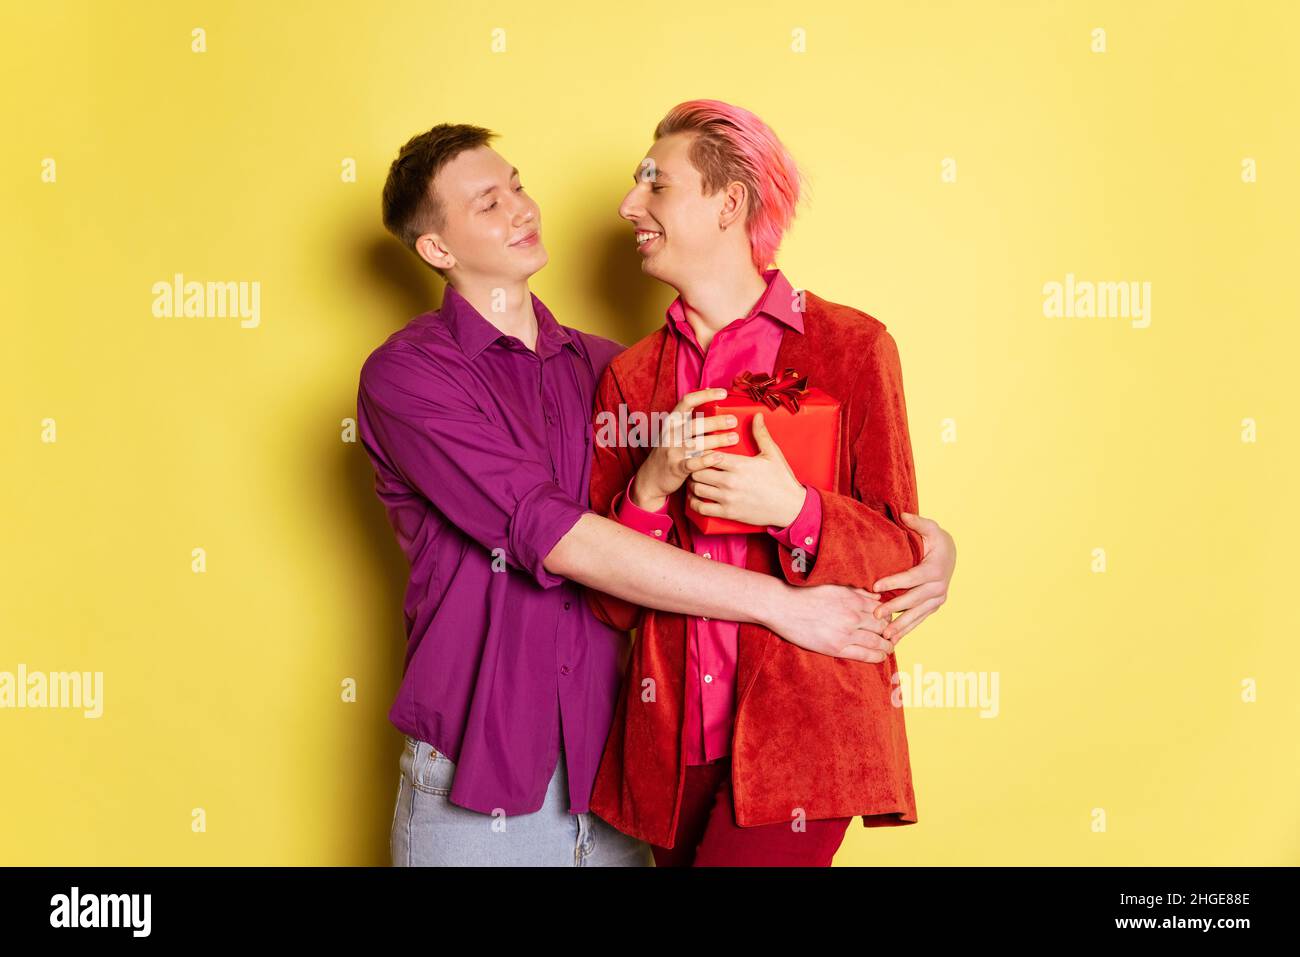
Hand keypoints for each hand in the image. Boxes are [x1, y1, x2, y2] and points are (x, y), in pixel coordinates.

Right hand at [630, 388, 737, 509]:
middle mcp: (671, 435)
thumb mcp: (674, 432)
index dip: (706, 395)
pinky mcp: (676, 468)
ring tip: (734, 438)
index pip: (687, 402)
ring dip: (717, 440)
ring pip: (696, 444)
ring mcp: (672, 451)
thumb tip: (709, 395)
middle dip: (716, 421)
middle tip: (733, 421)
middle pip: (695, 424)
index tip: (723, 393)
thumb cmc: (669, 451)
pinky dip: (706, 460)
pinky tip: (720, 457)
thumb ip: (690, 418)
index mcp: (672, 422)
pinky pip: (692, 463)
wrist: (651, 478)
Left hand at [686, 412, 805, 527]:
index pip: (708, 453)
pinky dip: (694, 502)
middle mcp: (730, 481)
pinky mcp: (727, 513)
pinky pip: (701, 508)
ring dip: (693, 483)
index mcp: (739, 464)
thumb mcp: (773, 454)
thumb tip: (756, 415)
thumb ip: (761, 434)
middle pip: (697, 470)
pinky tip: (695, 497)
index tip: (699, 449)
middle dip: (694, 466)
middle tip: (694, 464)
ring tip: (695, 479)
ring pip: (696, 488)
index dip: (700, 450)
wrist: (790, 507)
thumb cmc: (782, 479)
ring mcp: (727, 498)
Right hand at [765, 582, 894, 662]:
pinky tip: (881, 657)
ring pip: (877, 641)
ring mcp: (846, 632)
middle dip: (890, 632)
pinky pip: (864, 654)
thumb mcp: (833, 587)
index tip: (890, 622)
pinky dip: (876, 656)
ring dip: (887, 646)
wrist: (783, 606)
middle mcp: (853, 615)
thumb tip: (876, 596)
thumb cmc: (805, 594)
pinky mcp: (836, 647)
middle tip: (894, 637)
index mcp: (853, 599)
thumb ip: (856, 592)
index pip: (881, 610)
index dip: (888, 617)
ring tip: (890, 648)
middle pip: (882, 626)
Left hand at [871, 512, 955, 644]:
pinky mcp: (934, 606)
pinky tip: (894, 640)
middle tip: (875, 615)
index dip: (894, 582)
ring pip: (917, 614)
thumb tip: (903, 515)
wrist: (951, 554)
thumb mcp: (930, 528)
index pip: (911, 577)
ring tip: (885, 635)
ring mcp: (938, 599)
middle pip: (913, 599)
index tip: (875, 586)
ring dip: (901, 625)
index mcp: (935, 569)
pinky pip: (919, 619)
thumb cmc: (935, 540)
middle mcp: (939, 587)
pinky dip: (907, 629)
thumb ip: (917, 523)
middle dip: (894, 607)